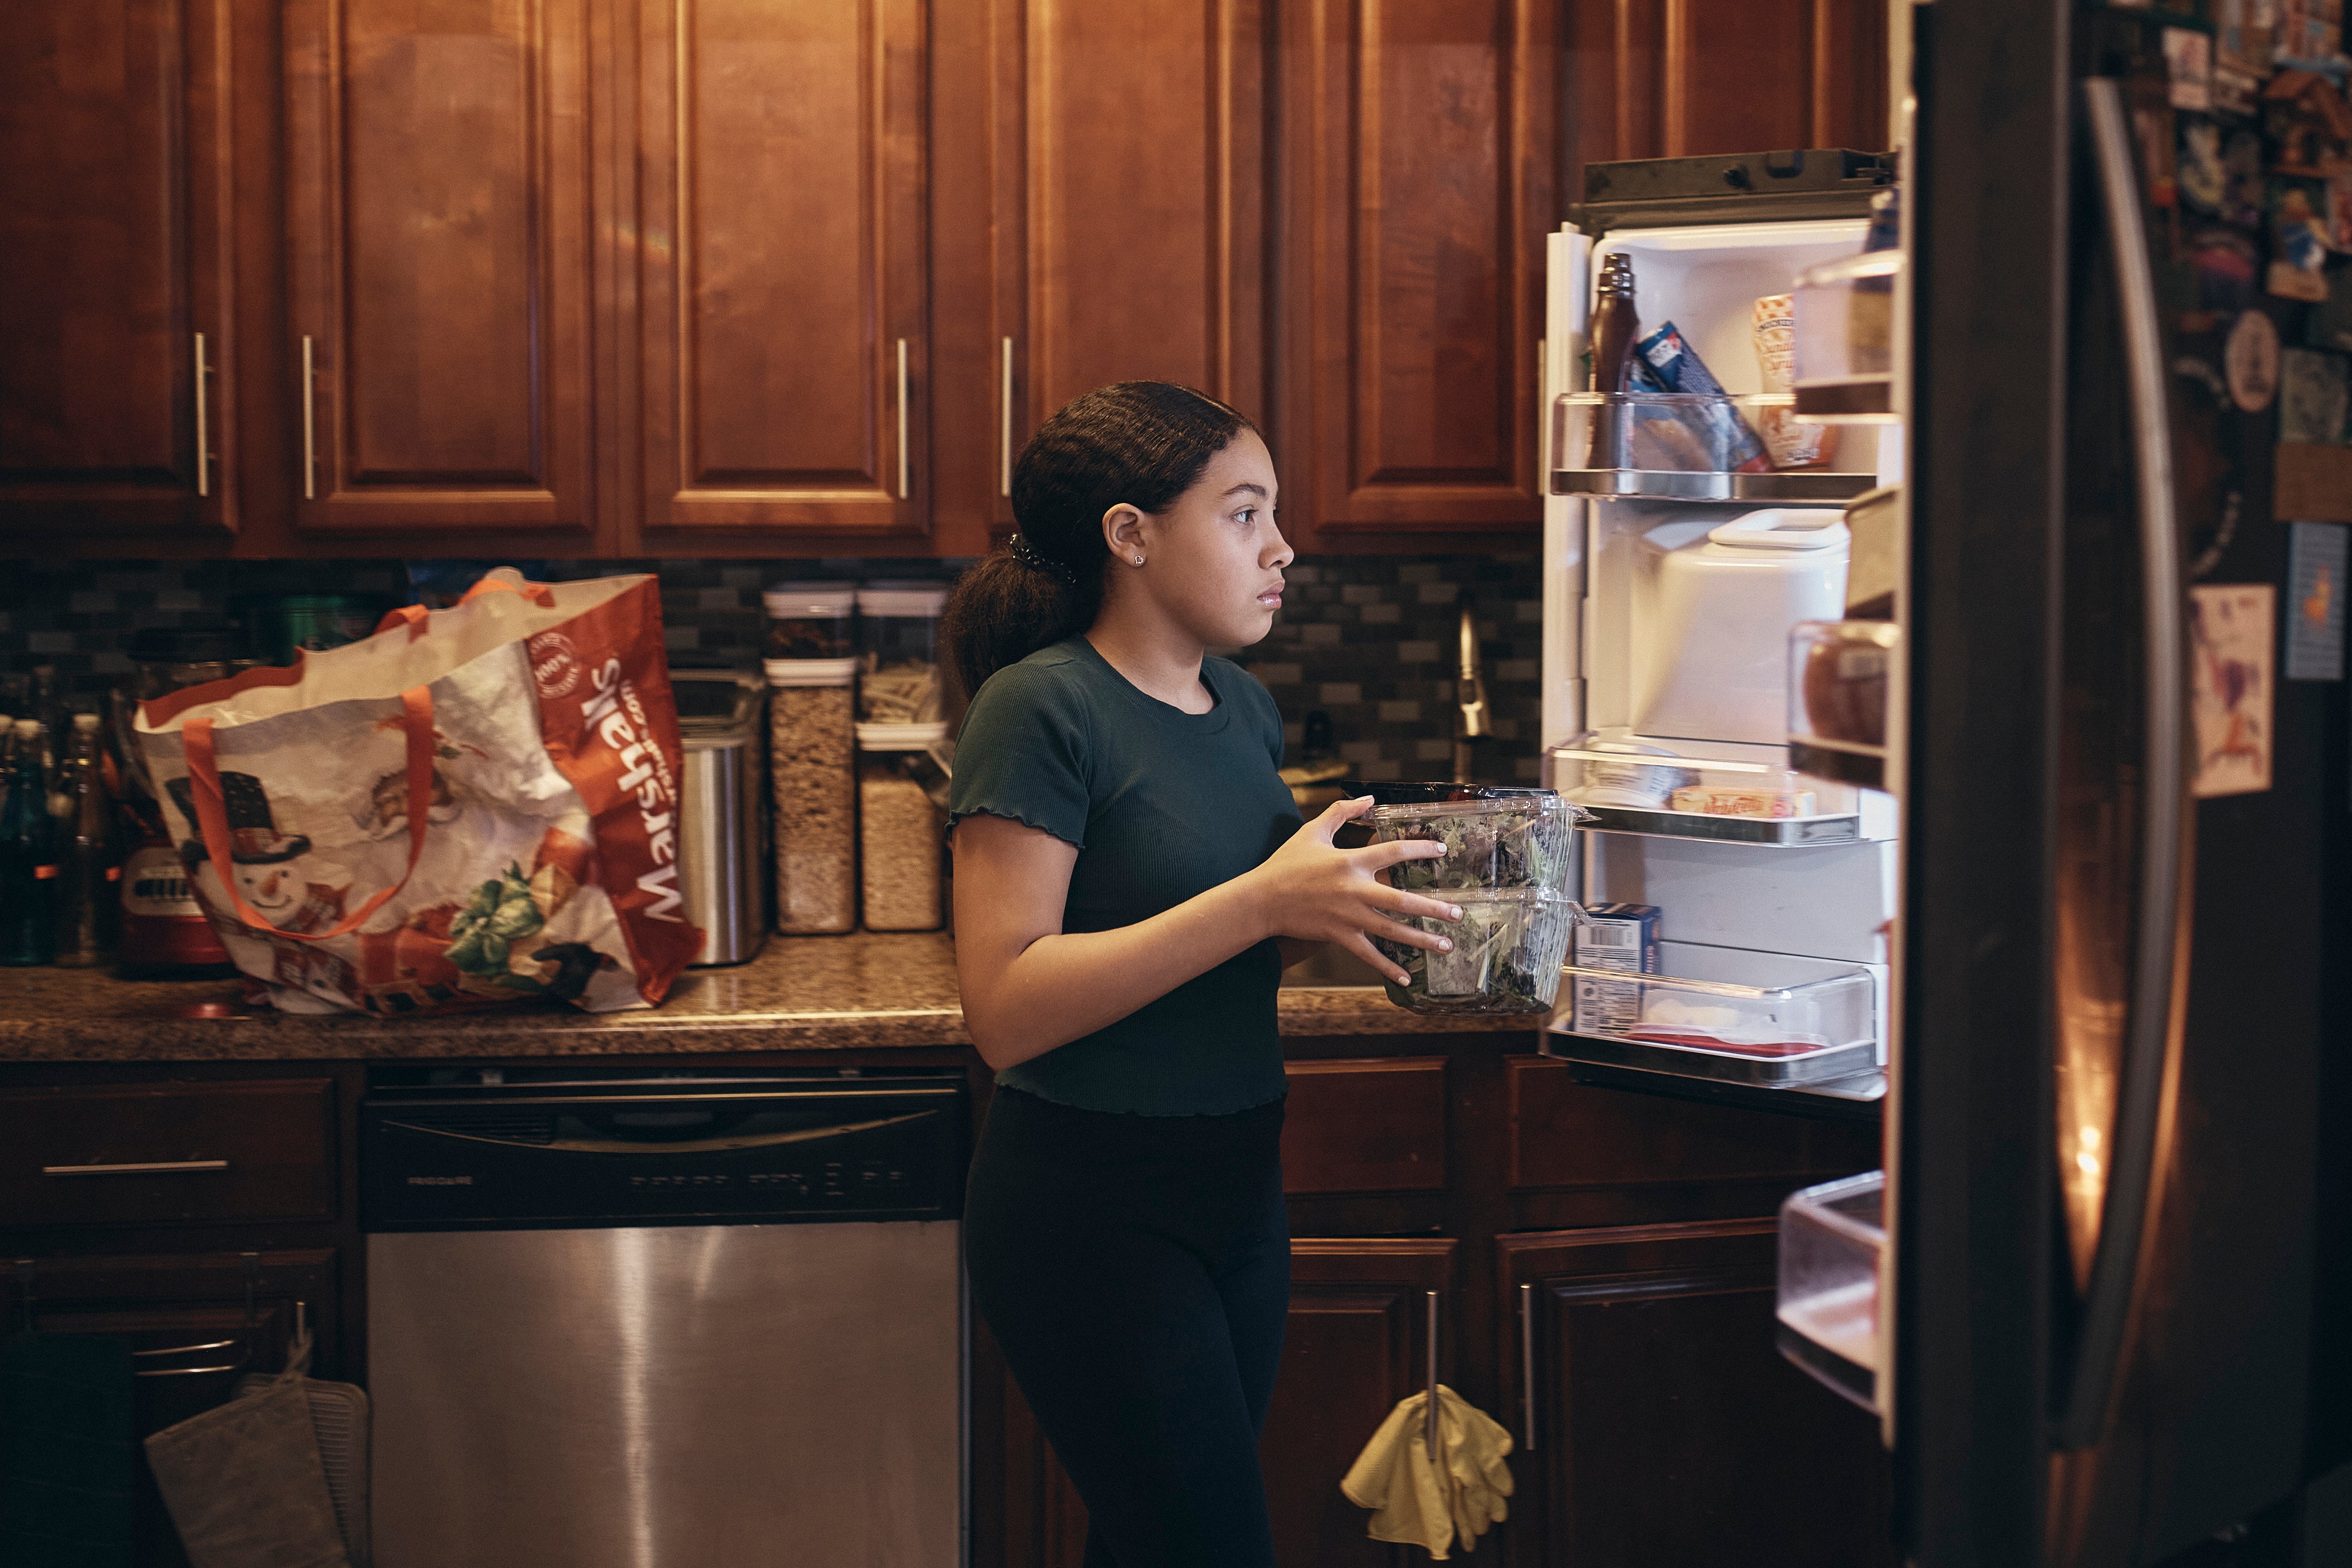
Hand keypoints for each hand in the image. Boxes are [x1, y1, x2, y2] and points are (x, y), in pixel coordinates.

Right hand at [1244, 797, 1459, 984]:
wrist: (1261, 899)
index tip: (1442, 849)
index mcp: (1350, 861)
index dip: (1420, 849)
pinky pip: (1369, 955)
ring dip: (1421, 940)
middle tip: (1458, 913)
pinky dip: (1388, 968)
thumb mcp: (1312, 831)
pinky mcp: (1339, 936)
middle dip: (1434, 908)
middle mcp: (1354, 890)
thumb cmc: (1287, 863)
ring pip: (1392, 931)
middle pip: (1402, 901)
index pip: (1394, 852)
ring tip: (1446, 945)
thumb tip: (1369, 800)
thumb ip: (1341, 812)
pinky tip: (1407, 979)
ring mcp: (1348, 917)